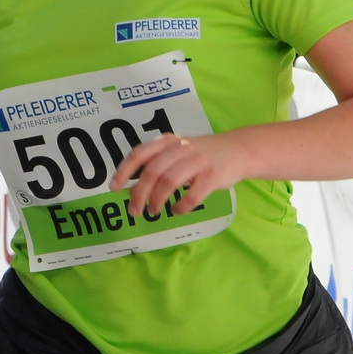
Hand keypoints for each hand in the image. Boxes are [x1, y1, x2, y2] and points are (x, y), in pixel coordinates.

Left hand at [108, 129, 248, 216]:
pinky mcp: (213, 175)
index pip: (139, 154)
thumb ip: (157, 161)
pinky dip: (181, 206)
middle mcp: (181, 148)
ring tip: (154, 212)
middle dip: (139, 194)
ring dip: (157, 201)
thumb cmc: (201, 154)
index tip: (114, 188)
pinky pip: (192, 195)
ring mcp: (198, 161)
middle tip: (134, 211)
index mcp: (168, 141)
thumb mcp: (177, 149)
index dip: (124, 171)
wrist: (238, 150)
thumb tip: (132, 186)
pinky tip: (177, 211)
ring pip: (169, 182)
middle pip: (152, 171)